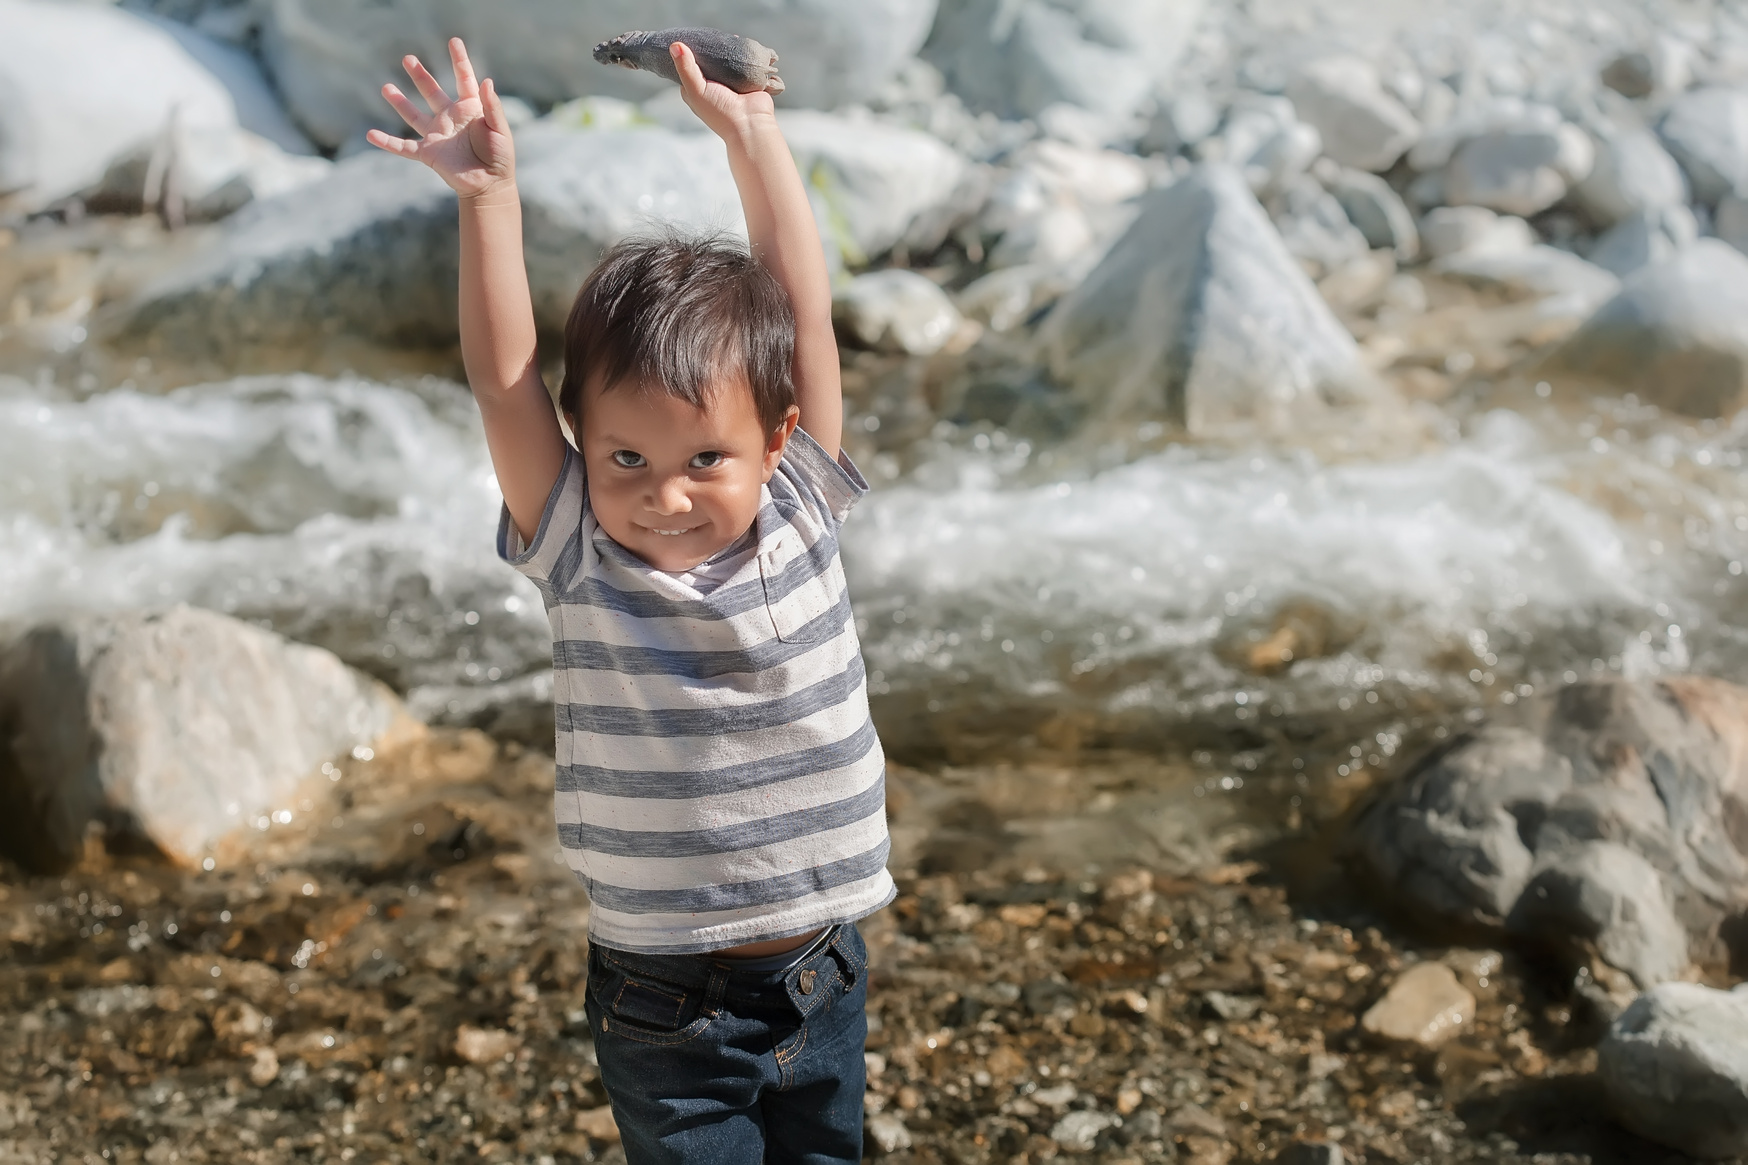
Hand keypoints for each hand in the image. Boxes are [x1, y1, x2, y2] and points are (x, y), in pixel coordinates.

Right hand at [367, 38, 515, 200]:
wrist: (491, 185)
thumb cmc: (500, 157)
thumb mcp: (500, 129)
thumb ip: (492, 107)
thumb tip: (487, 81)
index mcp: (470, 108)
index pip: (464, 78)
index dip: (459, 60)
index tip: (454, 41)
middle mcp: (450, 118)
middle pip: (432, 91)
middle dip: (420, 75)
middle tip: (408, 58)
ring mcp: (437, 134)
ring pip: (413, 115)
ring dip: (400, 102)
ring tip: (386, 87)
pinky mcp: (428, 153)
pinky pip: (403, 147)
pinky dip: (387, 142)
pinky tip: (370, 134)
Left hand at [671, 41, 775, 144]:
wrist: (751, 124)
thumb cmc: (720, 112)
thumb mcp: (696, 89)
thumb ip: (685, 67)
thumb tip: (674, 45)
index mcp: (695, 90)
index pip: (688, 65)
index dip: (689, 52)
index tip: (691, 38)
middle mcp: (711, 86)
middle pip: (708, 61)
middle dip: (711, 49)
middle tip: (713, 35)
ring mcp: (729, 83)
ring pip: (726, 60)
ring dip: (728, 50)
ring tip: (729, 37)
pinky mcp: (746, 80)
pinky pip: (742, 62)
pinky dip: (742, 54)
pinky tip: (741, 43)